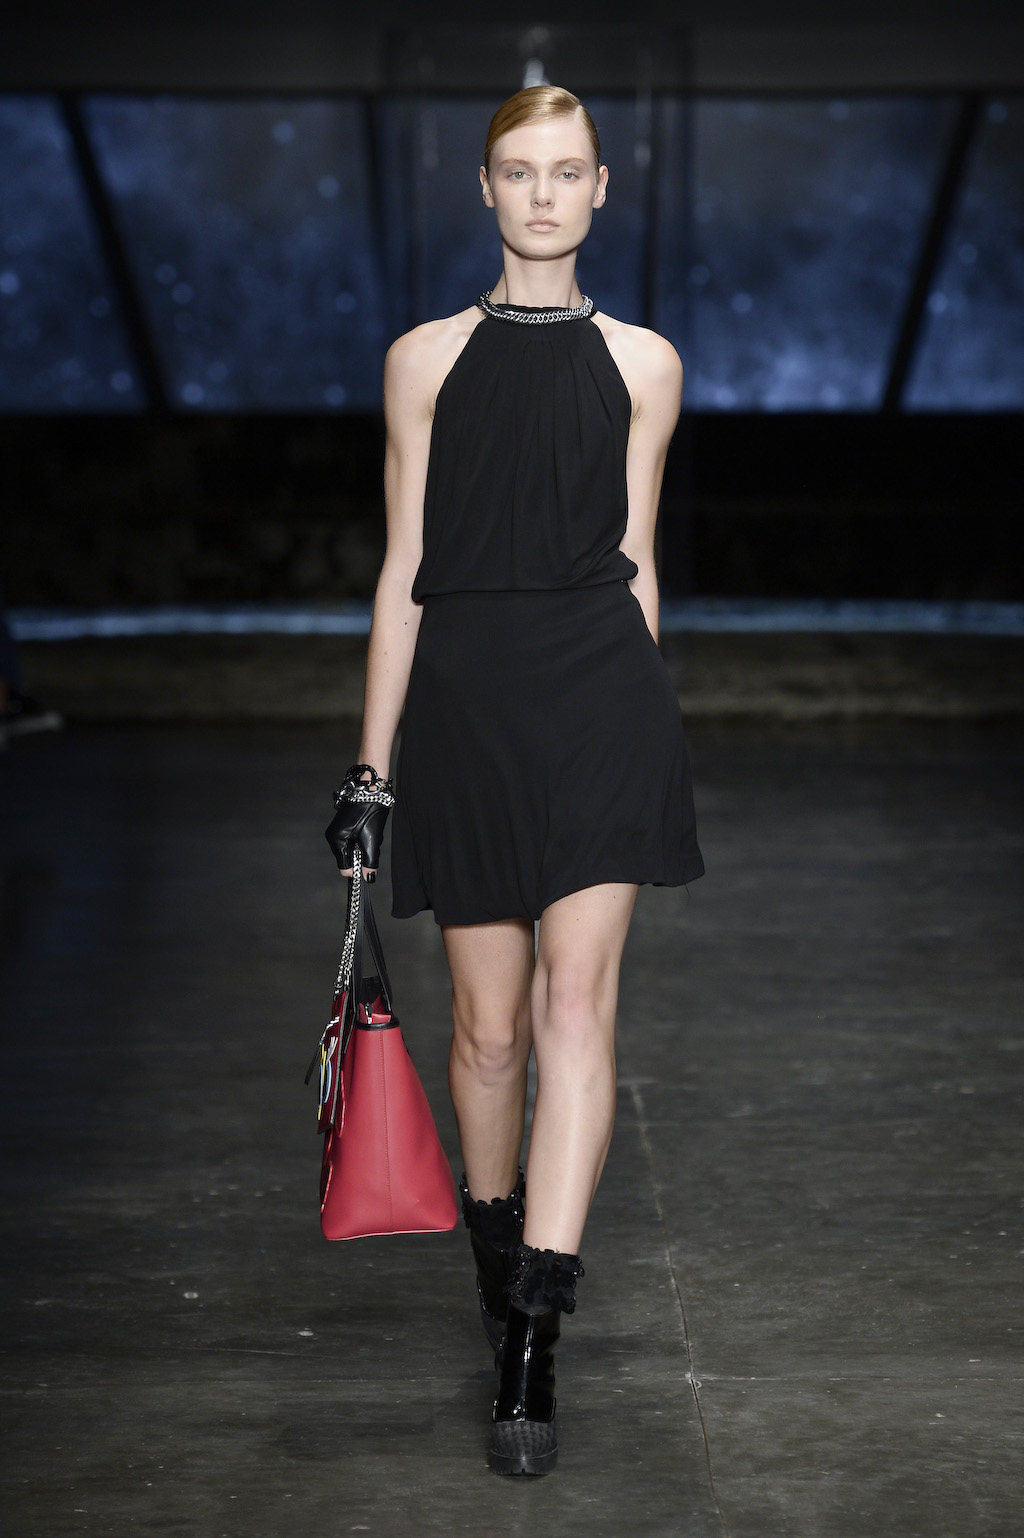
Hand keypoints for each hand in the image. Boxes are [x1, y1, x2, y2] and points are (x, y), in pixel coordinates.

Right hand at [325, 764, 393, 881]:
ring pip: (353, 849)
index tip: (370, 867)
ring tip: (370, 832)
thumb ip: (370, 861)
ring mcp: (338, 830)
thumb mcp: (372, 840)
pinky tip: (368, 828)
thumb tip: (369, 878)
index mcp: (336, 840)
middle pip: (348, 858)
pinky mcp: (344, 826)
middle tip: (371, 842)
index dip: (358, 869)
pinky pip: (354, 840)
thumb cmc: (370, 811)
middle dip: (362, 855)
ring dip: (364, 847)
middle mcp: (333, 836)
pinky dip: (363, 839)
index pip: (344, 866)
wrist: (371, 789)